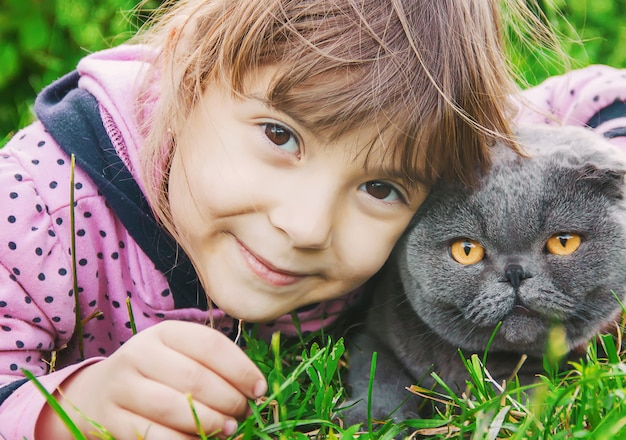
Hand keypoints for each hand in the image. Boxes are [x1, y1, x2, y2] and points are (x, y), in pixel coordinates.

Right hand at [35, 321, 266, 438]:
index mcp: (164, 332)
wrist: (98, 392)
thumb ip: (214, 365)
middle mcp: (139, 354)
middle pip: (194, 377)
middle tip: (244, 413)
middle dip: (228, 399)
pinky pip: (153, 435)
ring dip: (208, 422)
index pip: (210, 345)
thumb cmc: (157, 372)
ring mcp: (121, 387)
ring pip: (172, 407)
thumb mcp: (180, 355)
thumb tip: (256, 389)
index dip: (240, 369)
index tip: (260, 389)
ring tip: (229, 429)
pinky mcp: (111, 420)